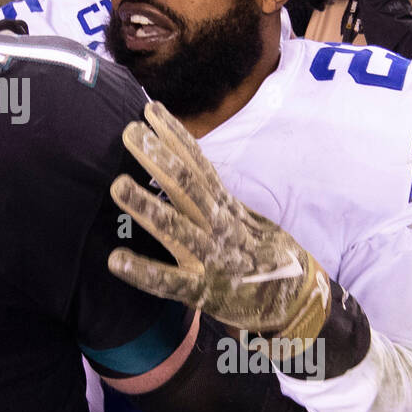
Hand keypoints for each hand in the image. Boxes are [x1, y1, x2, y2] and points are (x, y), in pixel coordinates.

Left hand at [108, 101, 330, 352]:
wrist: (295, 302)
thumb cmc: (259, 255)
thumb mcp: (242, 218)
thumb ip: (212, 196)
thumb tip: (183, 164)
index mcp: (226, 207)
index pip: (200, 164)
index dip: (176, 136)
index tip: (150, 109)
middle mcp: (220, 226)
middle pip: (188, 187)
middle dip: (159, 158)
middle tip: (130, 131)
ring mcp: (212, 259)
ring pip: (178, 228)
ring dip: (148, 206)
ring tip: (117, 184)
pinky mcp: (204, 292)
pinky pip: (171, 282)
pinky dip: (144, 271)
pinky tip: (116, 260)